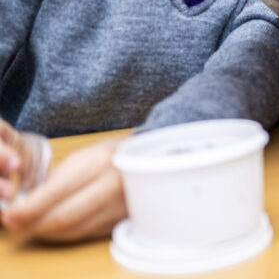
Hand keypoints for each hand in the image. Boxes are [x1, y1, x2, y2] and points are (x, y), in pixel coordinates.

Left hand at [1, 137, 124, 241]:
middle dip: (33, 224)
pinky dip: (65, 234)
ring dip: (46, 232)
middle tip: (15, 224)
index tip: (10, 215)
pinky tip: (54, 228)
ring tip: (31, 226)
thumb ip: (55, 180)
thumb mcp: (83, 157)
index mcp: (100, 163)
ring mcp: (120, 206)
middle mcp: (112, 186)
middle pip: (63, 217)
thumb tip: (25, 205)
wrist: (153, 160)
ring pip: (73, 231)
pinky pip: (86, 234)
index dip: (28, 209)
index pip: (56, 193)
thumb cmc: (112, 156)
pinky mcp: (122, 221)